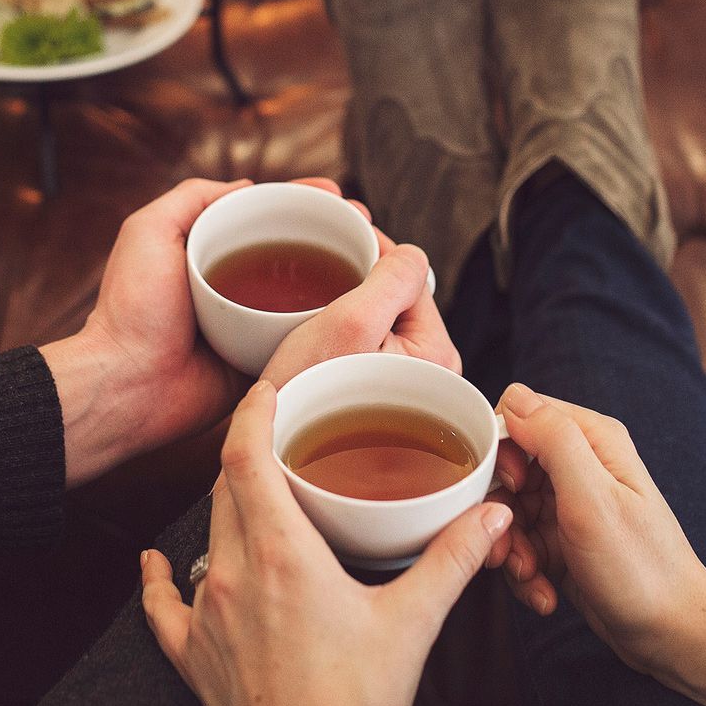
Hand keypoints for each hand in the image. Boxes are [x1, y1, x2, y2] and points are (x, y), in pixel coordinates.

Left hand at [41, 177, 358, 486]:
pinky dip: (334, 328)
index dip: (304, 204)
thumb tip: (246, 185)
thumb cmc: (131, 309)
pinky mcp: (264, 364)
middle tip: (372, 229)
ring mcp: (253, 327)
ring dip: (345, 279)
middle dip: (337, 238)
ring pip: (309, 298)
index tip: (338, 195)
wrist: (127, 384)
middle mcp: (237, 289)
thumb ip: (190, 198)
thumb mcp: (148, 231)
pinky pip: (305, 343)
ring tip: (379, 262)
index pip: (267, 219)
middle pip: (297, 255)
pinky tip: (365, 312)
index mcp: (212, 255)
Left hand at [141, 382, 510, 705]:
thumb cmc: (359, 704)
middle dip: (250, 456)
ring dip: (226, 509)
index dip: (254, 413)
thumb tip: (493, 517)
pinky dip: (160, 578)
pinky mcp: (193, 655)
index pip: (248, 457)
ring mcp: (206, 615)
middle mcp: (234, 573)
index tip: (269, 391)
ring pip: (205, 536)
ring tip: (252, 493)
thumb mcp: (413, 622)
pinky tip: (155, 562)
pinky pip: (164, 605)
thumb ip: (453, 559)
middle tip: (279, 439)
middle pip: (226, 489)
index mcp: (283, 554)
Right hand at [262, 235, 459, 386]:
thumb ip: (391, 279)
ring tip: (307, 314)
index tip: (338, 242)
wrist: (269, 464)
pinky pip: (361, 351)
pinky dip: (338, 338)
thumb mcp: (350, 326)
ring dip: (345, 311)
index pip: (411, 279)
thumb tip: (410, 253)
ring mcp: (403, 390)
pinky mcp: (374, 399)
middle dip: (357, 285)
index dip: (373, 256)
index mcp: (437, 357)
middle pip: (394, 302)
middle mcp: (430, 378)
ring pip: (376, 325)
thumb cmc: (305, 400)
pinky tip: (309, 344)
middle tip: (314, 286)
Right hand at [491, 383, 705, 703]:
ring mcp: (570, 505)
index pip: (519, 413)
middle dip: (499, 511)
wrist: (670, 636)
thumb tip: (513, 399)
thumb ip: (554, 440)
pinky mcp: (563, 542)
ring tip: (532, 578)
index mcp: (593, 441)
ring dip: (510, 549)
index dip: (503, 449)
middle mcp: (580, 466)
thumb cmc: (641, 569)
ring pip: (508, 511)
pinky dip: (525, 573)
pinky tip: (545, 594)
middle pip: (506, 467)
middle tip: (507, 549)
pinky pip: (521, 545)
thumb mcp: (593, 499)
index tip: (512, 490)